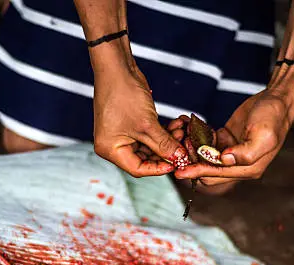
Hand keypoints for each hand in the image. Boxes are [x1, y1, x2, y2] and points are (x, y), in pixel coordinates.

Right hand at [92, 57, 186, 176]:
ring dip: (166, 141)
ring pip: (149, 147)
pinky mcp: (130, 125)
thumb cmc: (124, 94)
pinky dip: (162, 132)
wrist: (117, 67)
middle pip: (145, 159)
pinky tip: (175, 125)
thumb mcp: (147, 124)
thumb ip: (164, 144)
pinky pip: (148, 135)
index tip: (177, 163)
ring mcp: (122, 135)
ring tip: (181, 130)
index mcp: (110, 149)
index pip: (137, 168)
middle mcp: (114, 145)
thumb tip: (179, 158)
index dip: (159, 168)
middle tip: (183, 144)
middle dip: (165, 152)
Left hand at [173, 89, 293, 185]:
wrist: (276, 99)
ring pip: (205, 160)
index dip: (198, 172)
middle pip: (208, 173)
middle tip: (178, 151)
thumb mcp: (263, 135)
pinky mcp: (225, 141)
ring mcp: (231, 153)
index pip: (217, 176)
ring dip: (192, 153)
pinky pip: (207, 146)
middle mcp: (238, 165)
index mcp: (249, 168)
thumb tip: (224, 161)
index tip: (180, 171)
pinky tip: (188, 131)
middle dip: (192, 164)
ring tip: (181, 139)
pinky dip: (197, 141)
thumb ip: (246, 153)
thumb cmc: (272, 116)